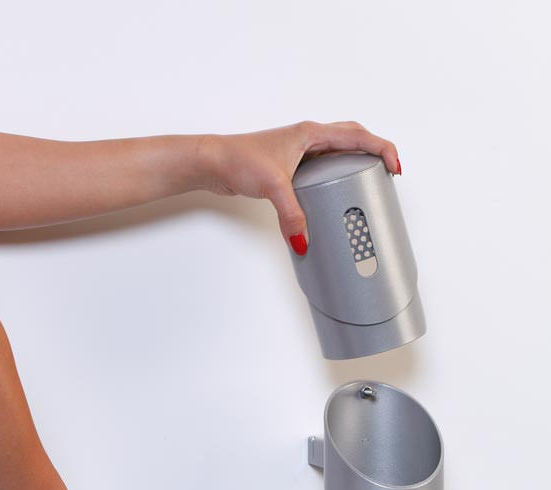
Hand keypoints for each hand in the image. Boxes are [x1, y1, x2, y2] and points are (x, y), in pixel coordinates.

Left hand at [201, 120, 400, 253]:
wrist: (211, 162)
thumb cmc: (237, 159)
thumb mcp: (272, 186)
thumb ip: (291, 214)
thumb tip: (303, 240)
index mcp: (311, 133)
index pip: (358, 135)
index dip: (381, 149)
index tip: (394, 167)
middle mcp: (307, 139)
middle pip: (352, 138)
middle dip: (374, 152)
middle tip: (388, 173)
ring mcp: (298, 152)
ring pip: (337, 152)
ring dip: (355, 163)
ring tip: (367, 183)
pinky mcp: (288, 167)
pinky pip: (321, 167)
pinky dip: (334, 177)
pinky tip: (333, 195)